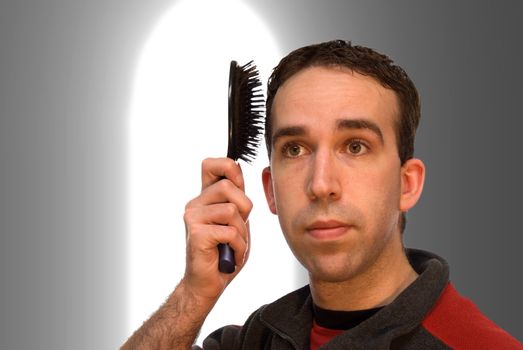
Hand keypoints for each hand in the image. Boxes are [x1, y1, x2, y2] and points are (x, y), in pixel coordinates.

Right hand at [182, 157, 251, 302]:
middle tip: (239, 229)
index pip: (211, 165)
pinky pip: (230, 231)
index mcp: (205, 198)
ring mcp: (193, 217)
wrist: (207, 284)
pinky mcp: (196, 233)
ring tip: (233, 245)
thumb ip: (237, 199)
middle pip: (229, 186)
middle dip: (245, 209)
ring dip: (242, 233)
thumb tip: (238, 170)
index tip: (238, 185)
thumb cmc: (224, 253)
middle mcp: (195, 204)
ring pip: (232, 210)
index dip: (228, 167)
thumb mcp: (236, 221)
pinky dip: (238, 247)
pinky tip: (230, 255)